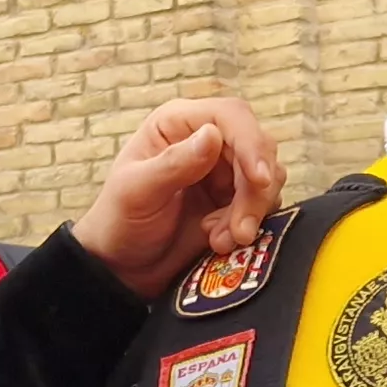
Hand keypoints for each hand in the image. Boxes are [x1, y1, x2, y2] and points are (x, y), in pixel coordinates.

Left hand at [71, 97, 284, 298]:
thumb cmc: (118, 223)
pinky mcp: (234, 200)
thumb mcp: (137, 193)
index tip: (259, 180)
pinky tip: (220, 242)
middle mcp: (206, 141)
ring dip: (252, 212)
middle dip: (254, 191)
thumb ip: (174, 163)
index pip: (230, 117)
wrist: (123, 269)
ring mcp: (223, 171)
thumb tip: (213, 135)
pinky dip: (250, 225)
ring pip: (267, 178)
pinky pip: (263, 204)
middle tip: (239, 231)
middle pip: (257, 147)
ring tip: (221, 240)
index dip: (251, 144)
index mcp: (178, 124)